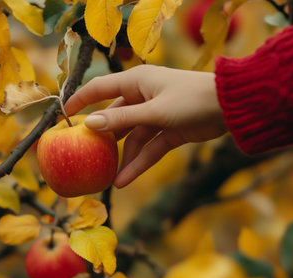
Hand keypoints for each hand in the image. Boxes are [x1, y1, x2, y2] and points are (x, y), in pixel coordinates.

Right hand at [65, 65, 226, 187]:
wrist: (230, 107)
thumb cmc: (190, 99)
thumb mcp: (153, 111)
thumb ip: (122, 120)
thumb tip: (90, 124)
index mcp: (136, 82)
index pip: (99, 89)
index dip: (80, 101)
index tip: (62, 116)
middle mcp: (143, 96)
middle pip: (115, 118)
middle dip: (103, 139)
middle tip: (86, 157)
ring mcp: (156, 115)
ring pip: (132, 138)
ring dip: (123, 158)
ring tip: (108, 180)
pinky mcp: (168, 131)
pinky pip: (149, 148)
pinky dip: (139, 163)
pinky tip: (125, 180)